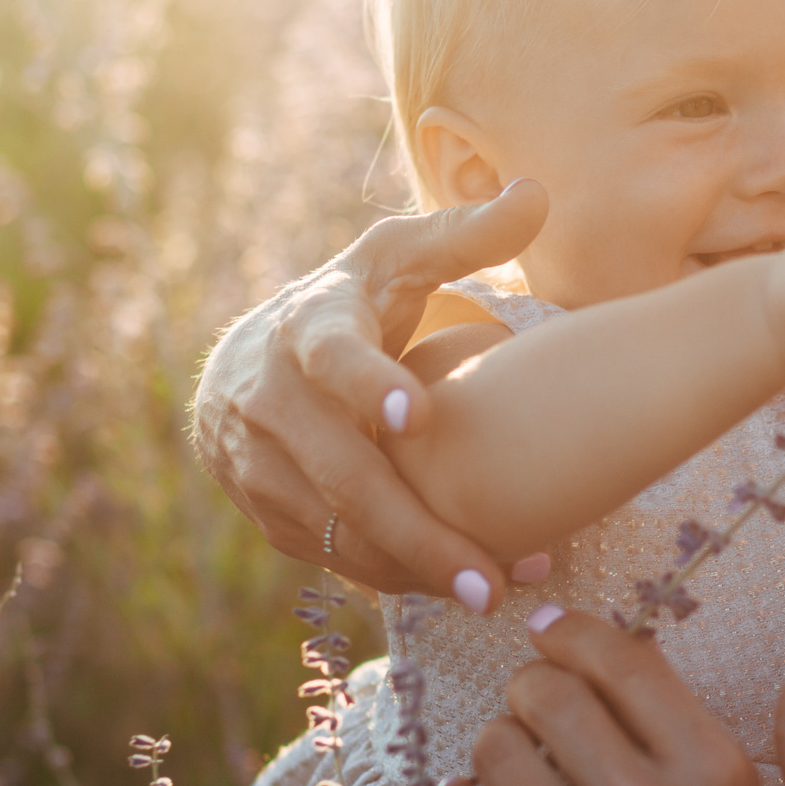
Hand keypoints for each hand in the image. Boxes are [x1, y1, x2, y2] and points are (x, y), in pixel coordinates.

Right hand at [189, 180, 549, 601]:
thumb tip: (536, 194)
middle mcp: (271, 399)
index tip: (416, 416)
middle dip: (418, 532)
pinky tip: (451, 586)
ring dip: (413, 568)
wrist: (248, 362)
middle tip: (490, 581)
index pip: (333, 357)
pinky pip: (328, 554)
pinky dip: (389, 576)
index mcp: (310, 328)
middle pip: (345, 476)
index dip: (370, 385)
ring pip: (337, 530)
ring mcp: (259, 462)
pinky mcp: (264, 510)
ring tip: (492, 591)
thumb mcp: (397, 259)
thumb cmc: (350, 302)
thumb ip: (465, 235)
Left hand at [415, 609, 784, 785]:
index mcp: (709, 771)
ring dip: (496, 752)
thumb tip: (583, 642)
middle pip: (545, 694)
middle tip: (533, 715)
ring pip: (492, 750)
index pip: (621, 660)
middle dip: (529, 692)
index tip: (548, 632)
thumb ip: (669, 725)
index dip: (570, 632)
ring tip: (516, 777)